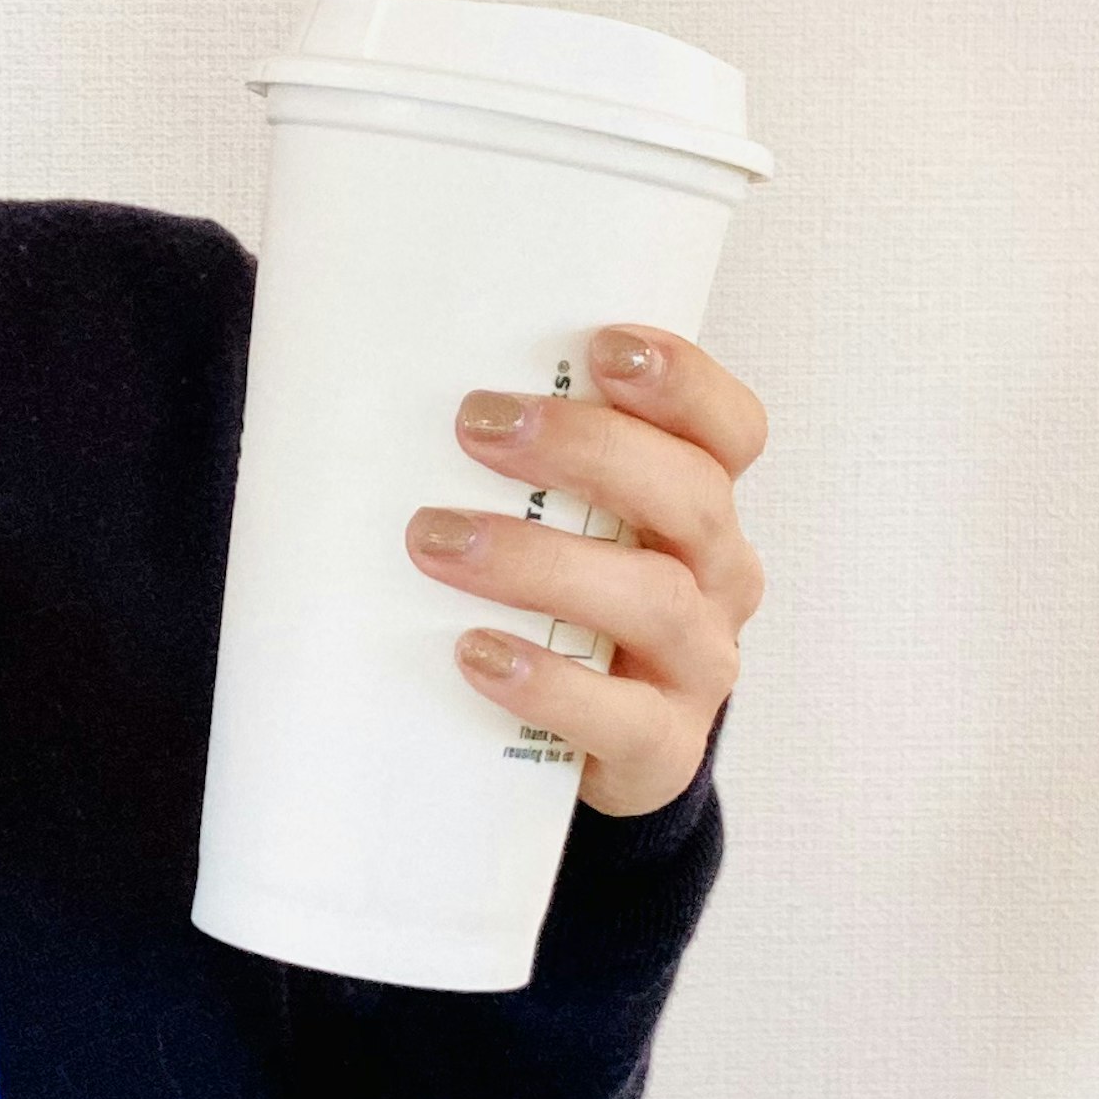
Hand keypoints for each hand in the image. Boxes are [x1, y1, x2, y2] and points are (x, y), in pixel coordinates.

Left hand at [405, 324, 768, 816]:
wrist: (581, 751)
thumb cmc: (554, 606)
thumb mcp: (558, 523)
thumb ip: (514, 463)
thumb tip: (369, 387)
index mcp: (698, 502)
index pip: (729, 430)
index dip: (685, 383)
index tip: (603, 347)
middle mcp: (717, 574)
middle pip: (692, 495)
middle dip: (588, 449)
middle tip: (476, 425)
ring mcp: (698, 665)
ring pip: (653, 598)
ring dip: (541, 561)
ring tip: (437, 540)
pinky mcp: (662, 749)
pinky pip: (622, 717)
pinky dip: (548, 682)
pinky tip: (477, 653)